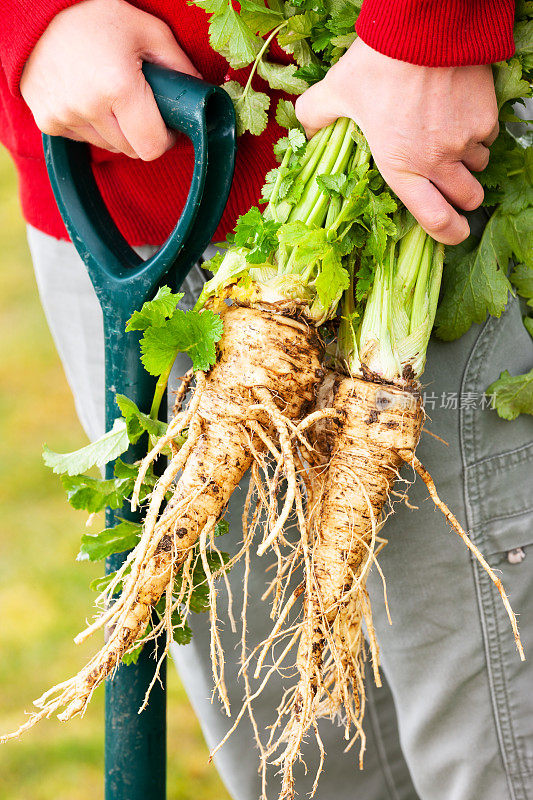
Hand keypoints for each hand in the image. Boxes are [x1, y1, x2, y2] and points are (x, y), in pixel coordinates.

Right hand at [21, 0, 201, 159]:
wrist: (36, 11)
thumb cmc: (95, 16)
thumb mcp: (147, 31)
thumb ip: (178, 67)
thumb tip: (201, 97)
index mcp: (118, 87)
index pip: (152, 146)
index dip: (165, 139)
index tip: (166, 125)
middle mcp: (88, 107)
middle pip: (132, 150)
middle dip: (142, 133)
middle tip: (139, 105)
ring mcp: (65, 117)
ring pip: (109, 147)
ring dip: (116, 130)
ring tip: (109, 94)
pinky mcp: (48, 122)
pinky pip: (83, 140)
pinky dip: (91, 125)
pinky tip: (86, 96)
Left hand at [296, 39, 498, 243]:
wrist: (425, 26)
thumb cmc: (379, 61)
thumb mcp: (337, 90)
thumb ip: (316, 116)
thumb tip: (305, 132)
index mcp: (400, 166)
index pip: (435, 220)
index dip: (449, 234)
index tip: (454, 233)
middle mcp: (437, 161)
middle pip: (467, 199)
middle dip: (463, 198)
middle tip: (453, 187)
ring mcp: (466, 140)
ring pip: (478, 166)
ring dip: (468, 162)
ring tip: (448, 140)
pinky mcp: (486, 117)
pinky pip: (488, 136)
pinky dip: (477, 131)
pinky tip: (458, 113)